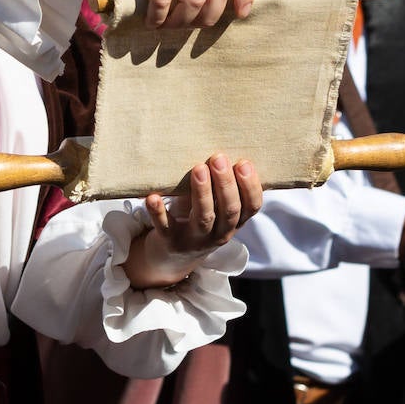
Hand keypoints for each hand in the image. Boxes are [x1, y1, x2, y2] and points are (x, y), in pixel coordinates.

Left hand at [122, 155, 262, 288]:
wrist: (171, 259)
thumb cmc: (197, 220)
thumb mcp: (216, 208)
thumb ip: (222, 187)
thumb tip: (224, 144)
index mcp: (233, 222)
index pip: (251, 207)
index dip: (250, 186)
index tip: (244, 163)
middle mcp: (218, 234)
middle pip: (229, 211)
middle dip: (226, 184)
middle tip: (219, 158)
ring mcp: (194, 240)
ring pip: (203, 218)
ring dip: (202, 193)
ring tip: (198, 169)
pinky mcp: (169, 241)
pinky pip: (165, 227)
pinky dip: (158, 212)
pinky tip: (153, 197)